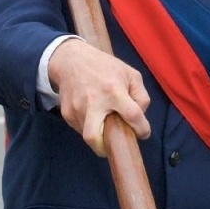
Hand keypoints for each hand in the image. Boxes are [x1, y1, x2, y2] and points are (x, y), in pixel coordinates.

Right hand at [47, 38, 149, 155]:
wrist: (71, 60)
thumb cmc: (105, 67)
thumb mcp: (130, 74)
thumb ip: (141, 96)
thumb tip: (140, 118)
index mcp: (113, 90)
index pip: (132, 115)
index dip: (142, 129)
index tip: (143, 132)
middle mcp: (93, 102)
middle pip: (94, 138)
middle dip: (105, 148)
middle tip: (113, 144)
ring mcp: (77, 109)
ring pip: (87, 136)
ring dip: (99, 136)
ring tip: (104, 124)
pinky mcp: (67, 113)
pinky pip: (80, 129)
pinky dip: (89, 128)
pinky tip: (93, 116)